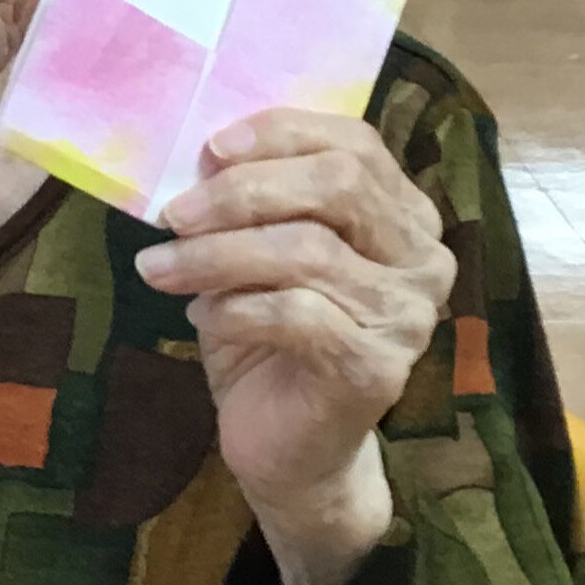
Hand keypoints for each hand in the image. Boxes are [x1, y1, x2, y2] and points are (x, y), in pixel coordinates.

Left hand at [137, 112, 455, 584]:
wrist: (290, 451)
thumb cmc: (271, 341)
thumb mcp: (256, 254)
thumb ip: (252, 202)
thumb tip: (206, 152)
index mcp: (404, 216)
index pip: (355, 145)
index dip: (281, 134)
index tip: (210, 147)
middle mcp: (423, 258)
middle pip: (339, 185)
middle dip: (243, 191)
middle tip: (174, 215)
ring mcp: (408, 316)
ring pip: (307, 250)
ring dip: (217, 254)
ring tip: (161, 268)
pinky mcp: (377, 369)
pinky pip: (296, 314)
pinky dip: (234, 308)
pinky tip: (201, 317)